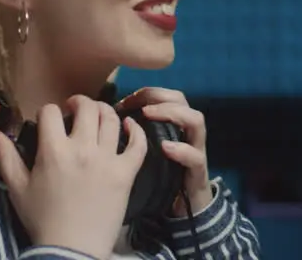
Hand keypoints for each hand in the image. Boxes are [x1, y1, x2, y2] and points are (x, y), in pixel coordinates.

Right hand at [0, 96, 146, 258]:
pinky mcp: (126, 172)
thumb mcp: (17, 188)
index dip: (47, 112)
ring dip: (104, 110)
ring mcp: (108, 159)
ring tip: (97, 114)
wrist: (71, 249)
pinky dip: (136, 130)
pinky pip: (138, 143)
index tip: (48, 122)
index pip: (50, 112)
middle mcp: (83, 149)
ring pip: (112, 119)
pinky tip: (129, 125)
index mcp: (53, 151)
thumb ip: (5, 156)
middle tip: (74, 108)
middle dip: (78, 102)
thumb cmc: (41, 219)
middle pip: (86, 108)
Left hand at [117, 87, 213, 215]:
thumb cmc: (159, 177)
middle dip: (159, 97)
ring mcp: (196, 149)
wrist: (184, 207)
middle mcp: (186, 131)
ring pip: (196, 120)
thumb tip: (103, 121)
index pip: (163, 95)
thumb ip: (131, 136)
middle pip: (181, 99)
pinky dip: (182, 150)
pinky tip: (166, 148)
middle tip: (139, 106)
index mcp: (172, 124)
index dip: (145, 93)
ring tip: (150, 115)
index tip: (124, 102)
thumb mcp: (144, 153)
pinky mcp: (198, 172)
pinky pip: (195, 157)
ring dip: (173, 113)